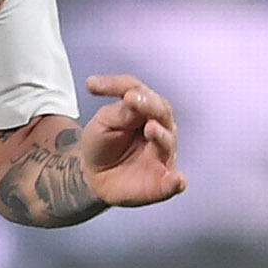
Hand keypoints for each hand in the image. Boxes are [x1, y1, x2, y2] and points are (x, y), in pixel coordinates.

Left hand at [76, 74, 187, 208]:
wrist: (94, 176)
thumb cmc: (102, 144)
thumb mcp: (103, 123)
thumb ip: (120, 112)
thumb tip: (134, 97)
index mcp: (143, 109)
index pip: (134, 89)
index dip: (116, 85)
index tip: (90, 85)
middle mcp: (159, 126)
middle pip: (160, 110)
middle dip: (149, 104)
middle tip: (132, 99)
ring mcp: (162, 153)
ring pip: (168, 141)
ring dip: (161, 134)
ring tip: (150, 129)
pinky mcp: (162, 181)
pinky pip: (173, 182)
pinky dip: (175, 181)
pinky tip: (176, 179)